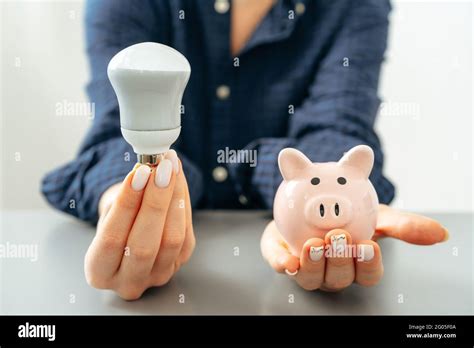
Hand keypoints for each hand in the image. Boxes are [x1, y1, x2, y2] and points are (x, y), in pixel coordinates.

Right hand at [84, 150, 194, 299]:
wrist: (129, 234)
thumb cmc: (114, 223)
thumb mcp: (109, 212)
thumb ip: (124, 199)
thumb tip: (147, 172)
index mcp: (100, 273)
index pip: (112, 240)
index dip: (127, 204)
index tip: (138, 173)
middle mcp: (129, 282)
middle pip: (144, 245)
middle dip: (155, 201)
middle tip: (161, 169)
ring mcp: (157, 276)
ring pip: (171, 239)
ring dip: (174, 198)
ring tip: (171, 167)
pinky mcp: (179, 263)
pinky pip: (186, 233)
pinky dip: (183, 202)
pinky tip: (178, 179)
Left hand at [261, 204, 448, 290]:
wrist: (312, 198)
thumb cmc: (349, 213)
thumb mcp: (376, 213)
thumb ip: (403, 224)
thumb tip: (441, 233)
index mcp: (355, 265)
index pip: (366, 274)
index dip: (367, 265)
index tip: (368, 246)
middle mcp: (331, 271)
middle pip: (339, 278)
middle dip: (339, 261)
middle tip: (338, 237)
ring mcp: (305, 267)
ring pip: (311, 278)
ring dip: (312, 264)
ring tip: (314, 244)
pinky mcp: (281, 256)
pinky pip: (280, 264)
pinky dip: (282, 264)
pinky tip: (286, 261)